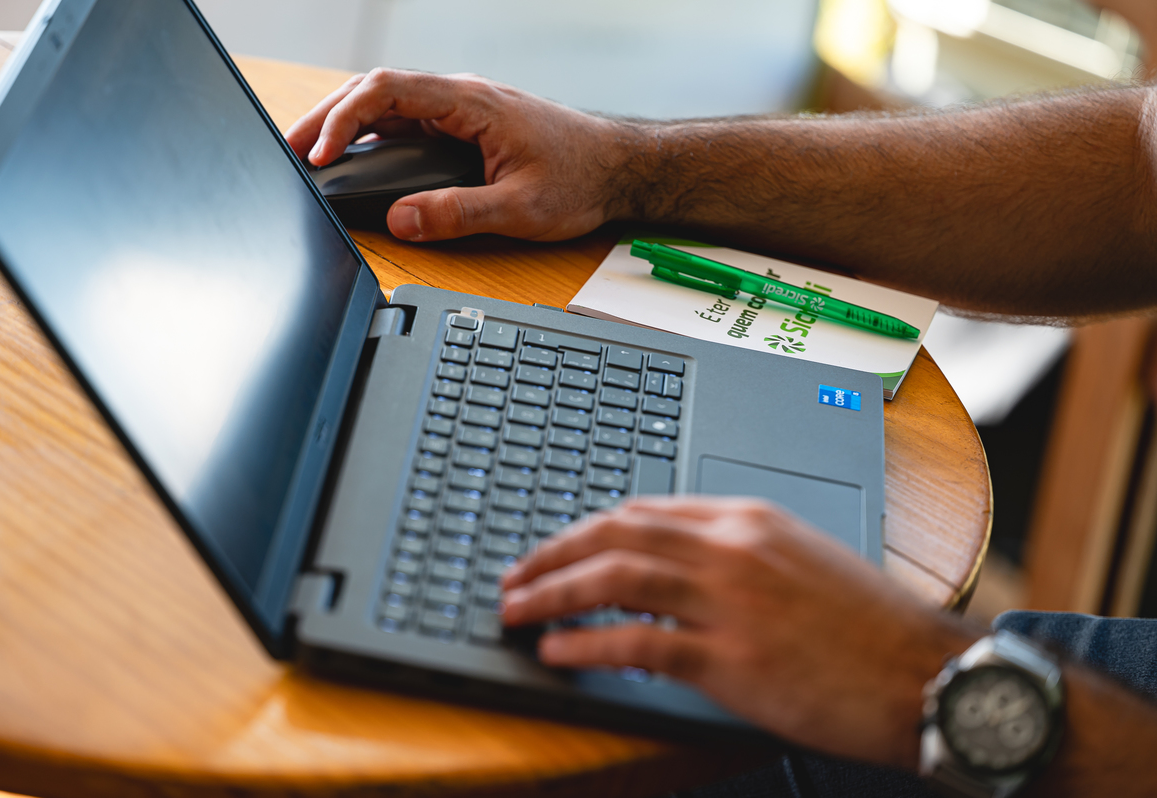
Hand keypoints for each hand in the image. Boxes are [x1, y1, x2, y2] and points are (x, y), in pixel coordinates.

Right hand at [284, 69, 636, 241]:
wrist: (617, 168)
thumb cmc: (580, 178)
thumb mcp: (520, 207)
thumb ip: (457, 213)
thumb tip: (402, 220)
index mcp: (471, 103)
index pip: (389, 92)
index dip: (346, 119)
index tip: (322, 153)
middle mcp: (460, 98)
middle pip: (375, 92)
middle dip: (327, 118)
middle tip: (289, 151)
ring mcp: (459, 111)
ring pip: (386, 106)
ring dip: (344, 125)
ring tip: (307, 154)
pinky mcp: (462, 129)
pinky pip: (405, 123)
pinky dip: (370, 137)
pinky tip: (351, 158)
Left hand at [500, 497, 979, 767]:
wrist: (927, 674)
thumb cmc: (868, 627)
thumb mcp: (800, 564)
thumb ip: (733, 558)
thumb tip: (670, 571)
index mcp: (747, 520)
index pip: (643, 510)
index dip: (587, 530)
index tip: (555, 550)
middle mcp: (732, 549)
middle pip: (618, 534)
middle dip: (553, 553)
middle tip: (515, 576)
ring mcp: (731, 601)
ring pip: (617, 579)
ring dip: (554, 593)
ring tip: (516, 610)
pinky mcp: (733, 658)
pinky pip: (638, 643)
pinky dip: (588, 645)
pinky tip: (559, 651)